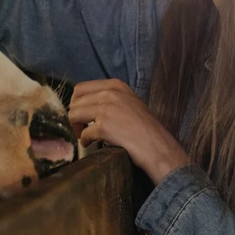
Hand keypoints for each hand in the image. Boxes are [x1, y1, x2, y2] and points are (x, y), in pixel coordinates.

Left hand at [68, 79, 191, 183]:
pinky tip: (92, 144)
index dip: (76, 103)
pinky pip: (83, 133)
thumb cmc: (146, 129)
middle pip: (75, 102)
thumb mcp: (129, 103)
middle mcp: (110, 93)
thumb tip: (85, 104)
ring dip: (77, 128)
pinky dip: (85, 140)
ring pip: (74, 115)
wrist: (159, 148)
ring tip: (86, 136)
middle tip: (81, 128)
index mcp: (116, 85)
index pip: (81, 88)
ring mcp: (107, 109)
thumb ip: (109, 99)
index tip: (80, 114)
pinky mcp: (104, 126)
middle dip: (75, 116)